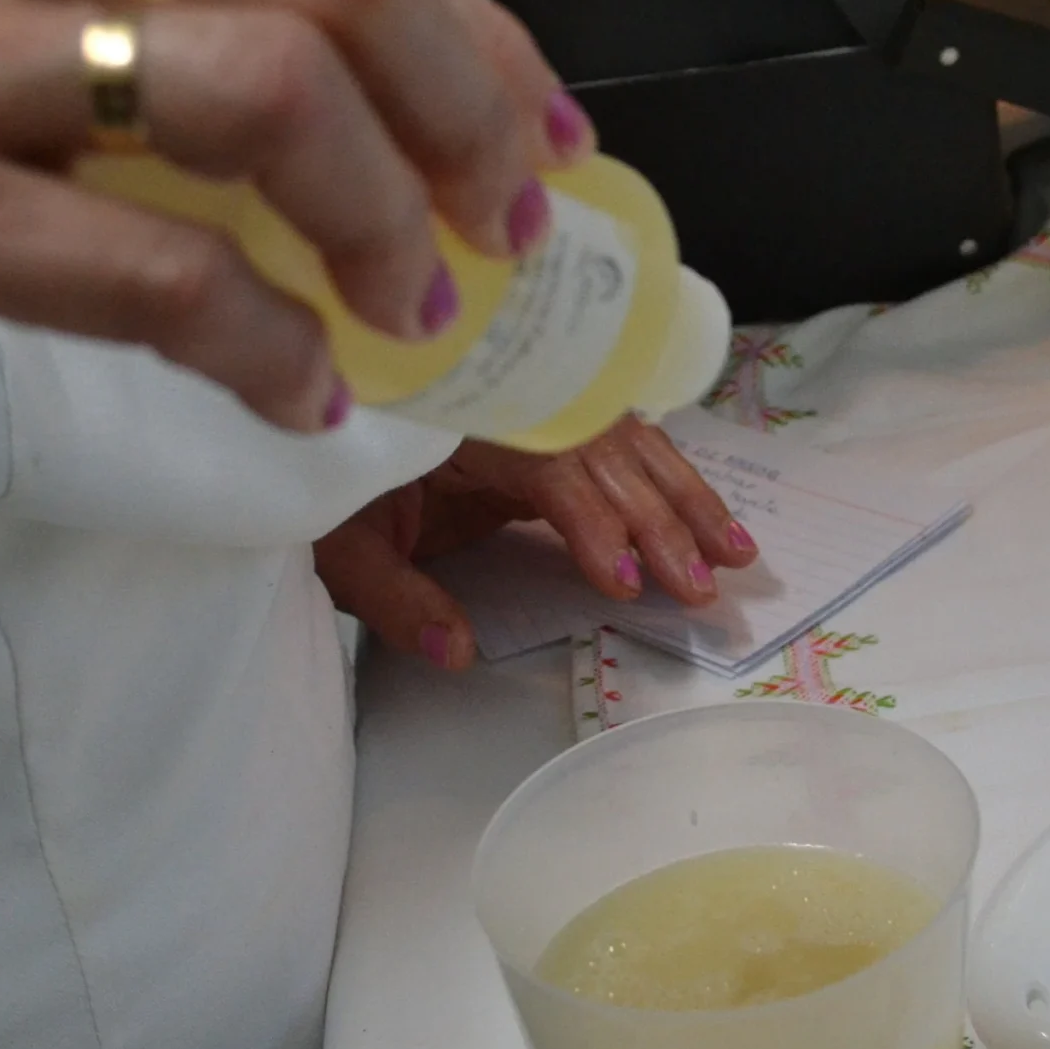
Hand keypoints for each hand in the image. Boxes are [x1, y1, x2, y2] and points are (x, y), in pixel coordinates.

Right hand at [0, 0, 590, 430]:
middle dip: (471, 112)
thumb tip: (295, 136)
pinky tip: (292, 397)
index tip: (536, 136)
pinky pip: (152, 266)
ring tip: (409, 315)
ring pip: (269, 91)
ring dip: (385, 221)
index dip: (472, 40)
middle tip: (505, 230)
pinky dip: (264, 343)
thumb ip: (107, 37)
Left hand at [314, 417, 760, 669]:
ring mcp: (535, 403)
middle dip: (660, 519)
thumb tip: (457, 650)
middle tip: (700, 586)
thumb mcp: (337, 545)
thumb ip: (393, 597)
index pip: (547, 465)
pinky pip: (621, 441)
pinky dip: (669, 479)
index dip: (590, 520)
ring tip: (736, 553)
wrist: (313, 424)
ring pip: (629, 439)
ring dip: (685, 497)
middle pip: (605, 449)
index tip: (622, 579)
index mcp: (459, 417)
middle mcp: (510, 398)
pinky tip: (710, 518)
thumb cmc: (320, 480)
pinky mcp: (548, 420)